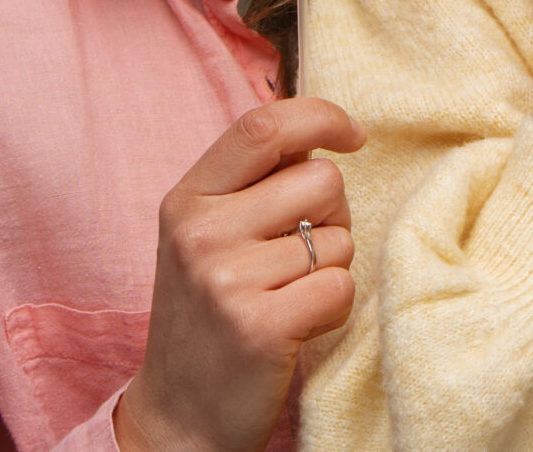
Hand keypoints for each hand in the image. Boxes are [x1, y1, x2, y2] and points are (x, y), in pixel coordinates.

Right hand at [116, 98, 364, 451]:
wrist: (178, 416)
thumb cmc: (211, 314)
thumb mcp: (210, 236)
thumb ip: (256, 182)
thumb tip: (325, 129)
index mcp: (187, 199)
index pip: (263, 125)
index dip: (323, 117)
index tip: (354, 137)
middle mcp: (199, 232)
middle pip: (323, 180)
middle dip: (333, 215)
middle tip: (296, 258)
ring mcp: (225, 279)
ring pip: (339, 238)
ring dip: (330, 268)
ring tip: (285, 298)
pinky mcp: (259, 326)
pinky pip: (341, 286)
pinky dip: (333, 309)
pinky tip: (294, 328)